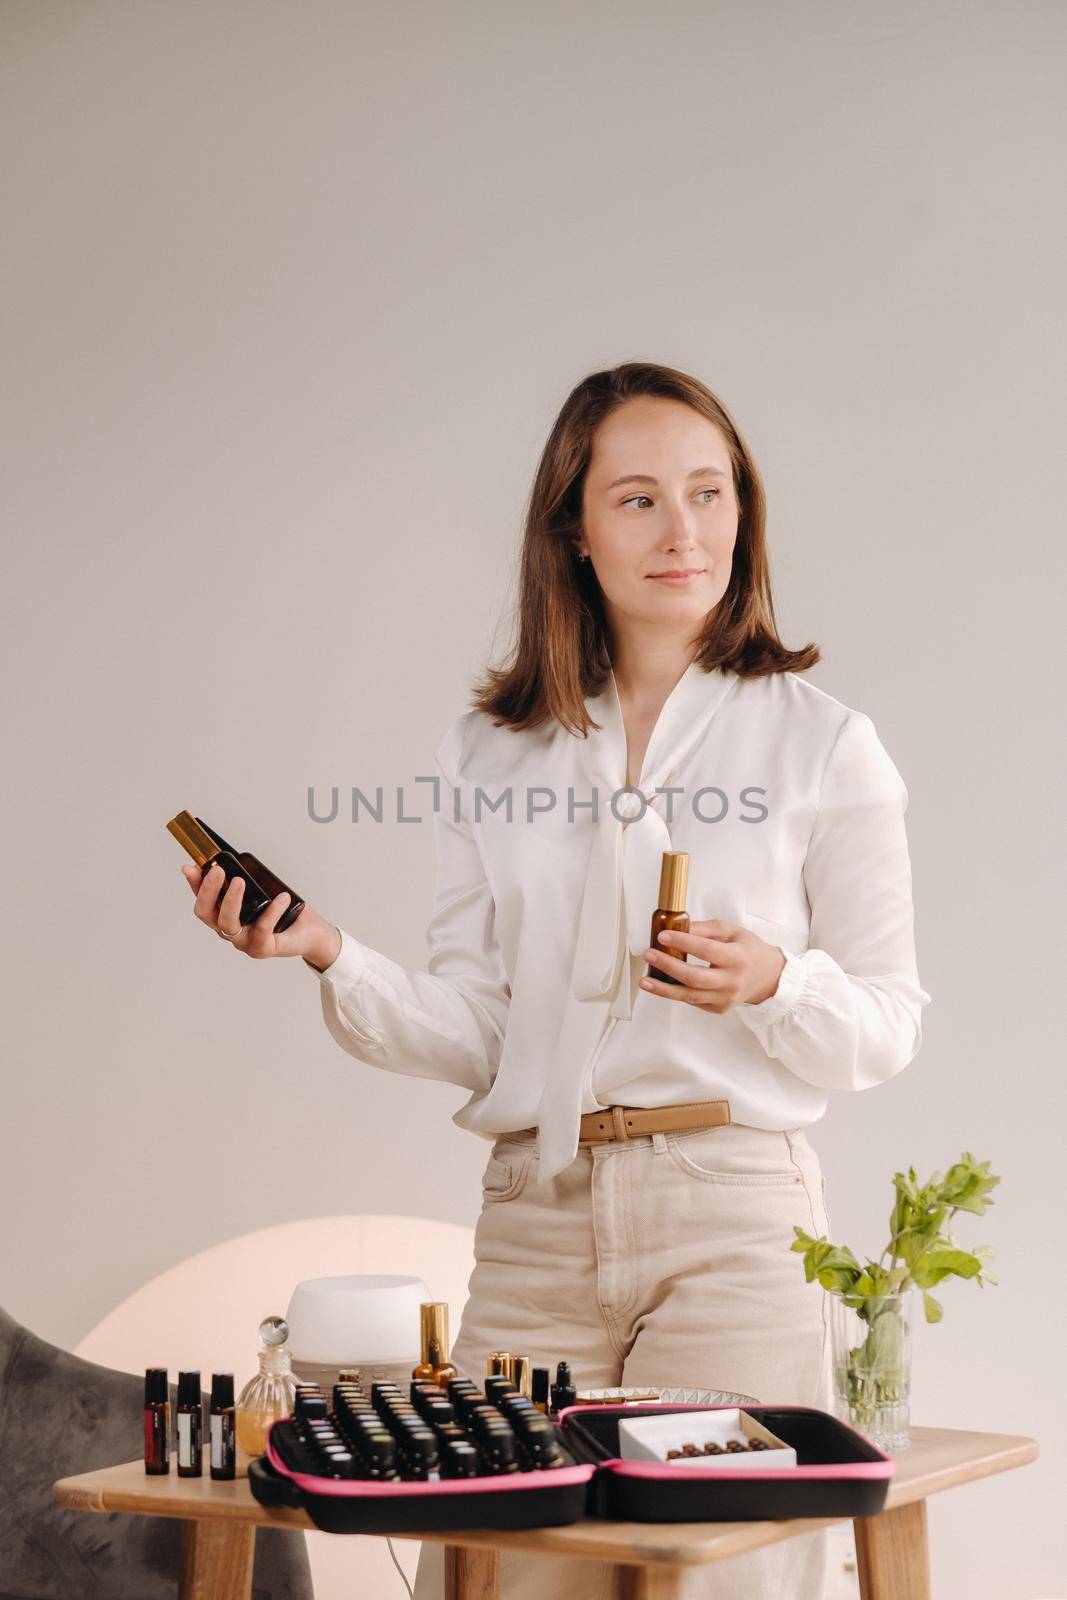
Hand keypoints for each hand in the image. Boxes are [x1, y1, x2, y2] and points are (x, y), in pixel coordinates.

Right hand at [179, 862, 340, 967]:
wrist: (311, 934)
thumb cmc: (287, 912)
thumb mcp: (263, 891)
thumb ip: (247, 880)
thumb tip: (234, 859)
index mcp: (226, 916)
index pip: (203, 900)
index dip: (194, 884)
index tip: (190, 867)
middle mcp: (231, 931)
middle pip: (206, 914)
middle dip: (208, 890)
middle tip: (217, 870)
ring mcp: (245, 942)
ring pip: (227, 924)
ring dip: (231, 900)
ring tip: (240, 881)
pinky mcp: (263, 948)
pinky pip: (262, 929)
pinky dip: (272, 911)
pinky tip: (282, 897)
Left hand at [639, 919, 786, 1012]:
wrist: (768, 977)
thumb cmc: (748, 950)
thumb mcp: (732, 931)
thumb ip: (706, 928)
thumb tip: (679, 926)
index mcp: (738, 958)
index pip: (707, 950)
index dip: (683, 942)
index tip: (663, 935)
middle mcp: (732, 981)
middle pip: (695, 977)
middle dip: (668, 966)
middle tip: (649, 954)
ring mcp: (726, 998)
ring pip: (690, 996)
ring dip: (664, 989)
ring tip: (644, 980)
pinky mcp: (719, 1008)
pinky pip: (693, 1001)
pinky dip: (675, 993)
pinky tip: (660, 985)